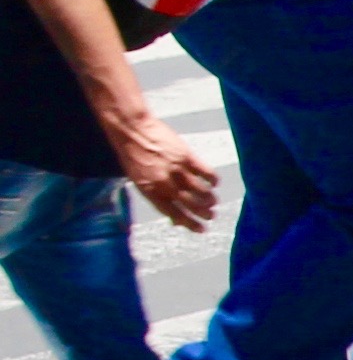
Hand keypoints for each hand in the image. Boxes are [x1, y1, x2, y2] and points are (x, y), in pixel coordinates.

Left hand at [115, 115, 218, 231]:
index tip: (202, 229)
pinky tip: (214, 182)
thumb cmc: (132, 155)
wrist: (131, 129)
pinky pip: (206, 173)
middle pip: (191, 204)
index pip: (175, 213)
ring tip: (213, 201)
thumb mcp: (138, 181)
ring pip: (201, 191)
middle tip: (211, 215)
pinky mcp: (187, 156)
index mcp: (151, 191)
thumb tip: (172, 216)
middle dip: (204, 213)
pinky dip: (212, 180)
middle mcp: (165, 183)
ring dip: (210, 199)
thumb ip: (156, 197)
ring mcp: (177, 170)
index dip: (191, 224)